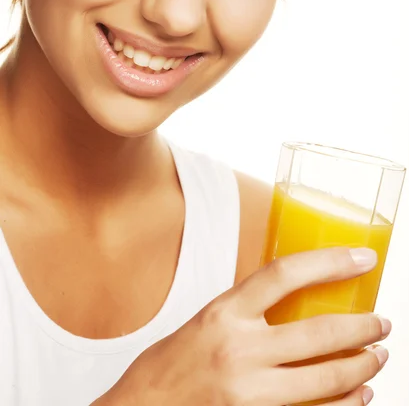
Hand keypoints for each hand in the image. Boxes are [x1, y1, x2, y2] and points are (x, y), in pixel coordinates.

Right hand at [96, 247, 388, 405]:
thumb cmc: (169, 365)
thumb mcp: (204, 322)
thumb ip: (245, 312)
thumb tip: (289, 301)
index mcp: (223, 312)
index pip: (284, 273)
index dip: (329, 261)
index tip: (362, 257)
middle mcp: (237, 349)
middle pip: (317, 331)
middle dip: (361, 327)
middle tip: (383, 322)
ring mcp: (247, 391)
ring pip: (323, 379)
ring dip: (360, 367)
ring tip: (378, 357)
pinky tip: (359, 396)